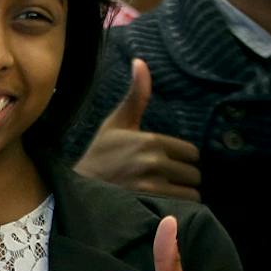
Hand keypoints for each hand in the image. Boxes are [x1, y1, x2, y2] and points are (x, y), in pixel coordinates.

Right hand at [73, 60, 201, 199]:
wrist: (77, 188)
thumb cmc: (100, 156)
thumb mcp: (116, 124)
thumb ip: (136, 95)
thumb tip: (140, 61)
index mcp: (150, 140)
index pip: (192, 153)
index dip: (183, 160)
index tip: (169, 165)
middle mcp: (153, 161)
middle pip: (193, 174)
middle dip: (184, 179)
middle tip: (168, 182)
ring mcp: (151, 185)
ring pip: (191, 193)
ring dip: (183, 195)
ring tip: (167, 195)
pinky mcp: (149, 204)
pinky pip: (182, 206)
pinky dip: (178, 209)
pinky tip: (164, 206)